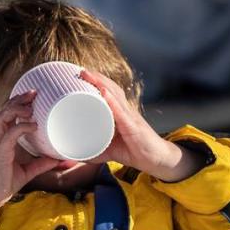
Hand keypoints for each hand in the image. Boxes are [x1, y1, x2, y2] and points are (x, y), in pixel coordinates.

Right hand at [0, 91, 61, 225]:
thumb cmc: (4, 181)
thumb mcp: (27, 171)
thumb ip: (40, 164)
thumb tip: (57, 160)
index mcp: (3, 137)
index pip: (8, 113)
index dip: (18, 102)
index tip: (33, 95)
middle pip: (3, 109)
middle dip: (17, 99)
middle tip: (33, 93)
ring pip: (1, 117)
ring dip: (16, 108)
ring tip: (30, 107)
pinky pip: (9, 134)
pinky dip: (21, 127)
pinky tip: (32, 125)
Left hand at [79, 70, 203, 181]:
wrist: (155, 159)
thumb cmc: (133, 150)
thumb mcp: (109, 151)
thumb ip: (93, 151)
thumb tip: (74, 155)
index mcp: (119, 112)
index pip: (107, 92)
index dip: (95, 82)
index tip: (79, 74)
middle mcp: (125, 110)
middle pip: (109, 88)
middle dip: (96, 77)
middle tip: (80, 70)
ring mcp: (130, 117)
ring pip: (114, 96)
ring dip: (101, 83)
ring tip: (88, 74)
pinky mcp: (133, 127)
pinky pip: (121, 112)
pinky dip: (112, 101)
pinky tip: (104, 92)